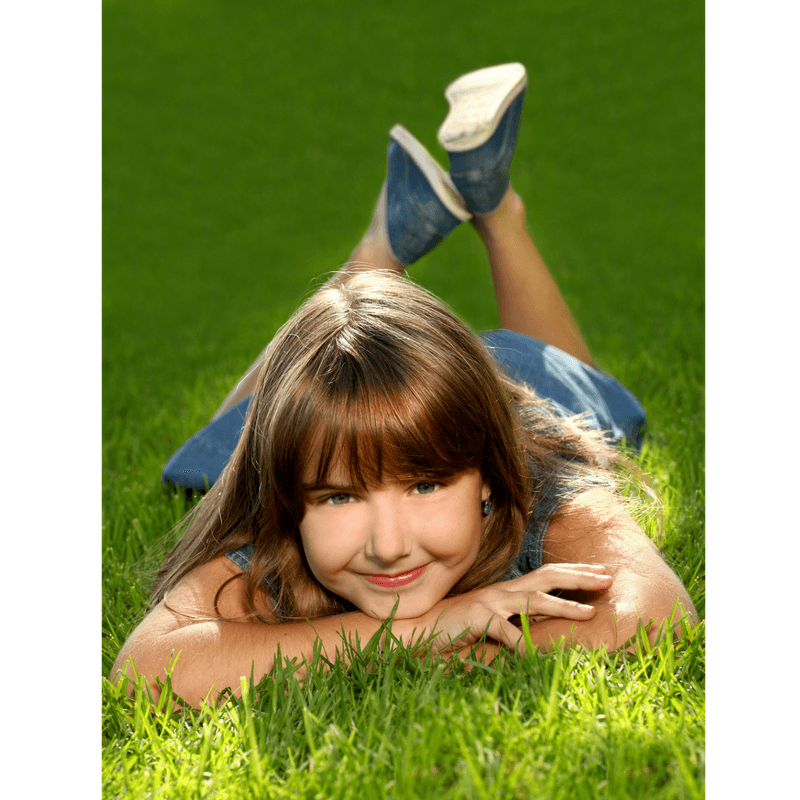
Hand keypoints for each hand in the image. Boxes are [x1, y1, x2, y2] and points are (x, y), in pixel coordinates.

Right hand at [405, 563, 612, 653]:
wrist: (418, 629)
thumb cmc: (454, 630)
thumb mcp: (491, 625)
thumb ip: (514, 624)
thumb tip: (540, 634)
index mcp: (507, 592)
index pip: (546, 575)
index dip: (574, 573)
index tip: (599, 572)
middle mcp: (502, 592)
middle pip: (547, 577)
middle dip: (579, 576)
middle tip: (607, 577)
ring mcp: (491, 602)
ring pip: (534, 600)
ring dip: (563, 604)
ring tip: (588, 611)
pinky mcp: (479, 618)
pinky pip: (507, 634)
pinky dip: (524, 647)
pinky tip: (538, 658)